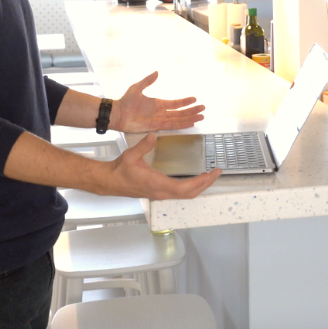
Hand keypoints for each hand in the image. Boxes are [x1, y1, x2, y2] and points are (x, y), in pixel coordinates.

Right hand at [99, 133, 221, 199]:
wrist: (110, 181)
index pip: (184, 188)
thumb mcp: (131, 155)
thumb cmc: (120, 170)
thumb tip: (153, 134)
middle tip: (217, 173)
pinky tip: (195, 178)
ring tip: (210, 175)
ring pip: (186, 194)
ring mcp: (161, 194)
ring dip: (200, 186)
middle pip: (189, 193)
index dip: (200, 182)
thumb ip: (144, 145)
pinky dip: (191, 186)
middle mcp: (161, 192)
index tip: (211, 173)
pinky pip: (180, 192)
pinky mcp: (159, 192)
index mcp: (157, 184)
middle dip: (205, 184)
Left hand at [109, 72, 205, 133]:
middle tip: (203, 109)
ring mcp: (159, 120)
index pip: (175, 103)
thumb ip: (147, 81)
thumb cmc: (125, 102)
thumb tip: (157, 72)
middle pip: (180, 112)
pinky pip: (171, 126)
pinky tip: (190, 124)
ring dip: (190, 118)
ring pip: (178, 119)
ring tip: (201, 117)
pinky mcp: (156, 127)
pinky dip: (181, 125)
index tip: (195, 99)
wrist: (118, 114)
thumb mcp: (137, 87)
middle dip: (191, 111)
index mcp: (158, 103)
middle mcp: (161, 112)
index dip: (185, 102)